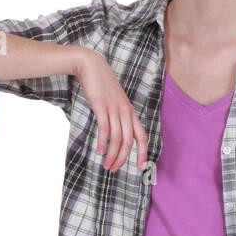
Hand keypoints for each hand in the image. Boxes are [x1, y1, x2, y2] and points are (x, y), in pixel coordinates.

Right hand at [74, 50, 148, 172]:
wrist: (92, 66)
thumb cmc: (103, 86)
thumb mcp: (116, 102)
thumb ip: (120, 116)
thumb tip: (118, 135)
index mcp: (131, 112)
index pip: (142, 137)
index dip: (143, 153)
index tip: (141, 168)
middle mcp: (125, 112)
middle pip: (128, 142)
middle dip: (122, 159)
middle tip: (113, 169)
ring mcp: (114, 109)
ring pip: (117, 139)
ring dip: (112, 155)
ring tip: (106, 165)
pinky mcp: (102, 107)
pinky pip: (105, 129)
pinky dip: (103, 143)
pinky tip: (100, 151)